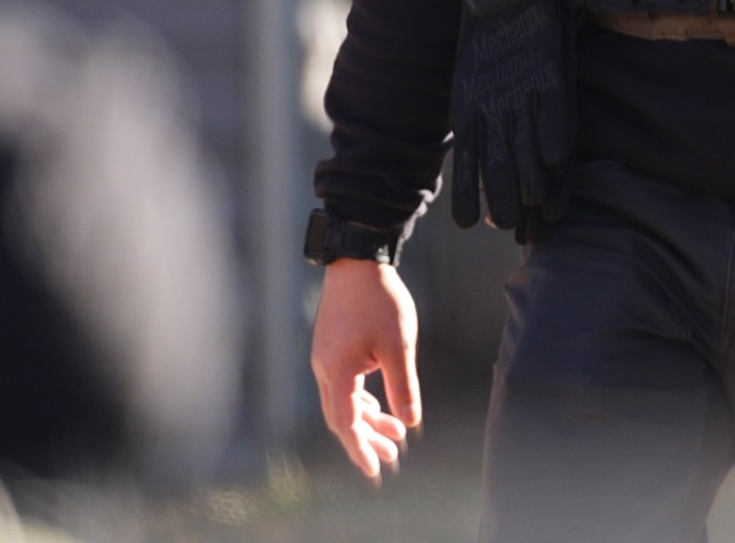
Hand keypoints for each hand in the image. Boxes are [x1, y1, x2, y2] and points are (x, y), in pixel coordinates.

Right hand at [310, 259, 422, 481]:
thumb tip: (409, 421)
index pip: (345, 424)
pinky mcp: (333, 349)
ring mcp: (327, 359)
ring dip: (368, 420)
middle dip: (366, 440)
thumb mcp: (399, 346)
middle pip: (342, 417)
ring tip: (395, 436)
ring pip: (345, 402)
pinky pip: (346, 385)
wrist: (358, 263)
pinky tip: (383, 407)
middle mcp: (325, 370)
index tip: (375, 470)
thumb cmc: (380, 301)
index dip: (360, 449)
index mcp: (337, 373)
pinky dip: (363, 400)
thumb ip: (403, 386)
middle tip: (391, 458)